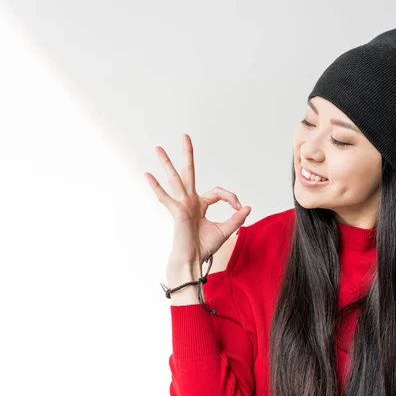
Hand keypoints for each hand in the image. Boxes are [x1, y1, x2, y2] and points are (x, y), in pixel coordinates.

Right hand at [144, 134, 251, 273]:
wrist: (193, 260)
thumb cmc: (204, 247)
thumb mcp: (226, 230)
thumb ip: (237, 218)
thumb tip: (248, 207)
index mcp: (200, 204)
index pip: (217, 192)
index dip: (231, 197)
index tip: (239, 207)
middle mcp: (190, 201)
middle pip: (188, 172)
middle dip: (187, 154)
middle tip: (185, 136)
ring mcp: (182, 204)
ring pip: (175, 179)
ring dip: (167, 163)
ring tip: (158, 148)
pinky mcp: (176, 211)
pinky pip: (165, 197)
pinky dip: (156, 186)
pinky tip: (147, 174)